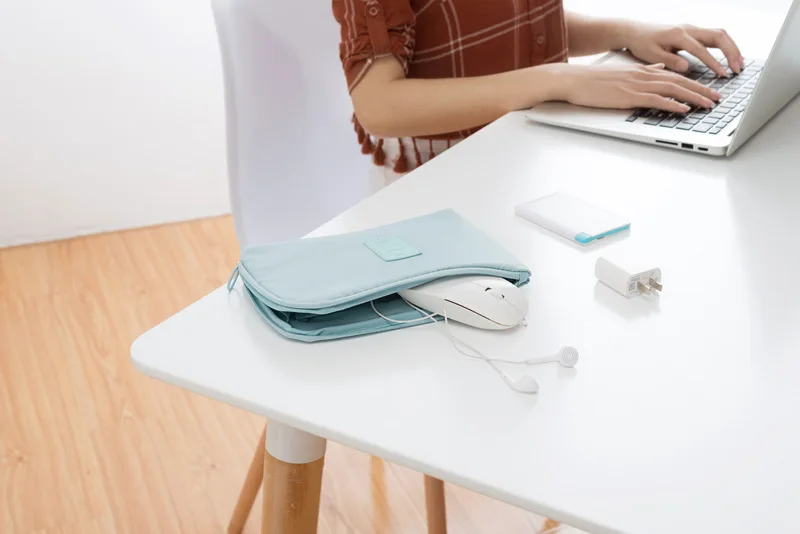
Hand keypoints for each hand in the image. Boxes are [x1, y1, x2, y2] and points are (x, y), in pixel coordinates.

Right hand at [552, 62, 720, 112]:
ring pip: (673, 89)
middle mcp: (644, 75)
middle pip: (680, 81)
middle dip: (702, 90)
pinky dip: (672, 104)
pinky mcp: (629, 96)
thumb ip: (642, 72)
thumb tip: (658, 70)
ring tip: (709, 105)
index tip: (709, 90)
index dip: (695, 83)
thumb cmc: (593, 81)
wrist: (574, 80)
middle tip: (718, 99)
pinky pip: (656, 99)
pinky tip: (683, 109)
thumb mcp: (622, 73)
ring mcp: (637, 85)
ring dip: (694, 97)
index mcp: (643, 70)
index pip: (676, 75)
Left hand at [621, 22, 743, 76]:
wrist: (636, 31)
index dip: (713, 62)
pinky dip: (726, 46)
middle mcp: (689, 29)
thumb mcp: (651, 54)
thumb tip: (686, 68)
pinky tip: (731, 57)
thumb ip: (669, 60)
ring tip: (739, 64)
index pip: (701, 49)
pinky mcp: (693, 32)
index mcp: (678, 35)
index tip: (722, 74)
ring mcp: (693, 29)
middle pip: (718, 35)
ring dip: (732, 48)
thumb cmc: (642, 43)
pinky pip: (715, 36)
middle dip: (731, 52)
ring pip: (719, 34)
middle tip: (737, 69)